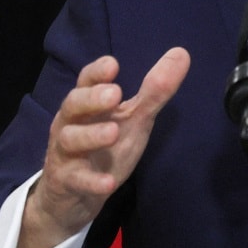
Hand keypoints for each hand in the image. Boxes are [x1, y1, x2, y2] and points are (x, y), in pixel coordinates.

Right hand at [19, 48, 190, 247]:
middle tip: (115, 94)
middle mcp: (71, 123)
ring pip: (70, 139)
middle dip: (92, 98)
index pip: (86, 80)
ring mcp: (66, 152)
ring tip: (113, 132)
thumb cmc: (106, 146)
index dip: (97, 72)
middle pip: (73, 104)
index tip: (113, 64)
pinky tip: (108, 183)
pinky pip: (75, 180)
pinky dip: (91, 181)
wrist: (75, 194)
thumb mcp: (134, 118)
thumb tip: (182, 53)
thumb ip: (155, 90)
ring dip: (91, 135)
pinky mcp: (67, 181)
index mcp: (87, 104)